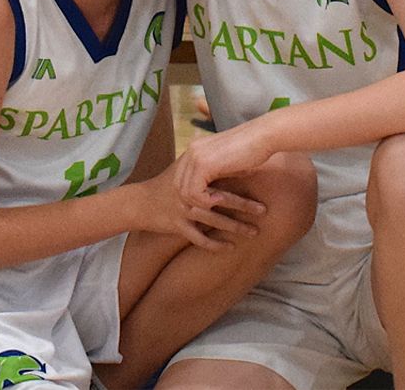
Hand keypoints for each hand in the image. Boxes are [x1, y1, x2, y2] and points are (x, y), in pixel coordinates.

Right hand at [122, 160, 262, 250]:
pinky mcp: (177, 226)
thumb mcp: (184, 168)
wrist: (141, 202)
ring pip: (214, 221)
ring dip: (235, 227)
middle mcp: (188, 191)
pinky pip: (199, 238)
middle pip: (221, 199)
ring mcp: (182, 209)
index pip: (221, 176)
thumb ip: (208, 164)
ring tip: (254, 232)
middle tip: (264, 210)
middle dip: (244, 205)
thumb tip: (235, 156)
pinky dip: (215, 245)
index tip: (260, 184)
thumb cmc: (167, 183)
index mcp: (193, 175)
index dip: (242, 180)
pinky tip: (230, 248)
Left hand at [173, 120, 277, 208]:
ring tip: (218, 200)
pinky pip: (194, 192)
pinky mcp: (203, 163)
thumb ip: (213, 173)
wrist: (264, 137)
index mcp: (195, 149)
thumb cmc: (252, 151)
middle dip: (194, 200)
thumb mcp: (227, 164)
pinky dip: (206, 201)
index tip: (211, 198)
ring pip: (183, 192)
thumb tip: (206, 194)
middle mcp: (191, 150)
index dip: (193, 194)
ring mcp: (195, 156)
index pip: (180, 178)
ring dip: (201, 202)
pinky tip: (220, 198)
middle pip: (178, 186)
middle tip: (213, 203)